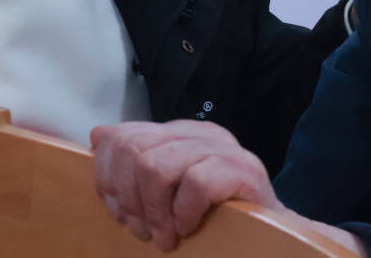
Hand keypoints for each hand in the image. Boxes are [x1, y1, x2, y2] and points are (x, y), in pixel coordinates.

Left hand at [90, 120, 282, 251]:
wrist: (271, 235)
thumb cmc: (213, 216)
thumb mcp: (167, 189)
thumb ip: (135, 163)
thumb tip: (98, 134)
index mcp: (179, 132)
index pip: (123, 136)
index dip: (109, 177)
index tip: (119, 211)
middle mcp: (199, 133)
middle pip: (134, 149)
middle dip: (129, 197)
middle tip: (141, 230)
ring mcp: (223, 148)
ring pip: (157, 167)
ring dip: (155, 212)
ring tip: (165, 237)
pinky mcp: (243, 170)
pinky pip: (195, 184)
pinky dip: (184, 213)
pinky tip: (188, 228)